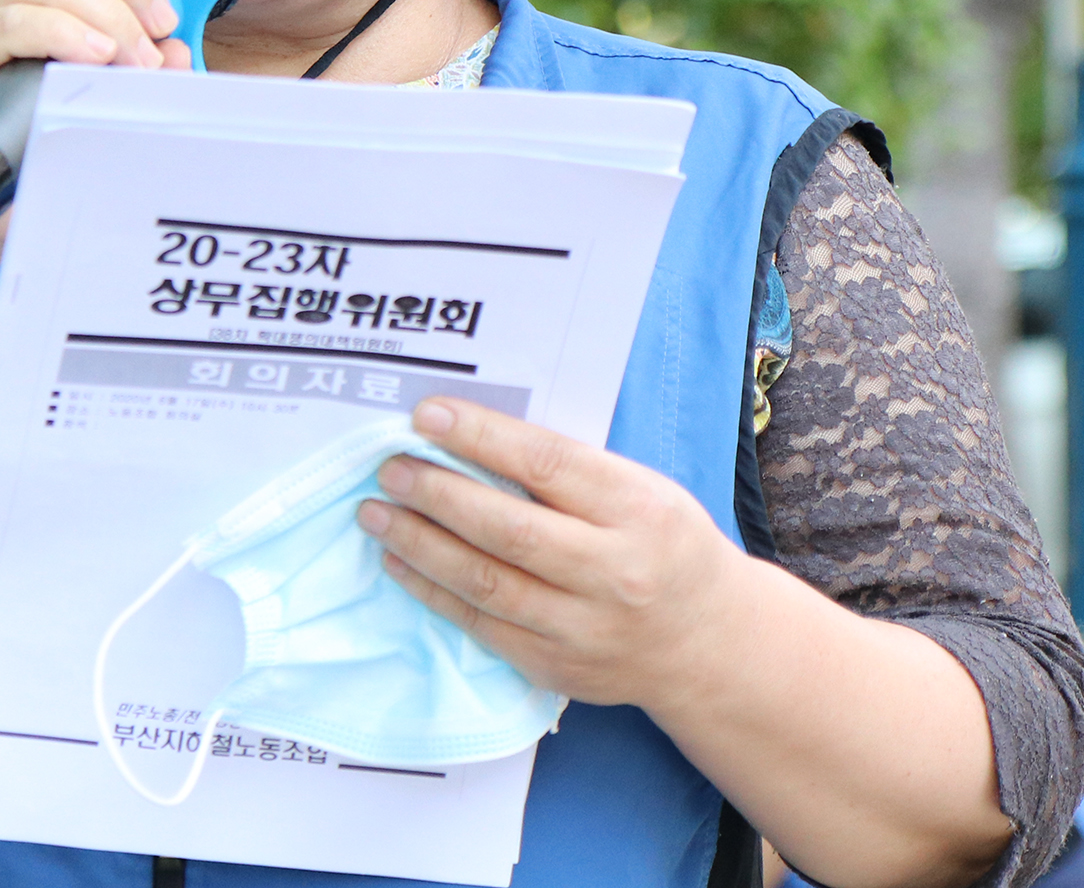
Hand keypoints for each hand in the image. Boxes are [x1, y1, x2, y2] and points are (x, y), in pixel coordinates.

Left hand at [356, 397, 748, 710]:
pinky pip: (481, 626)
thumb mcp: (642, 490)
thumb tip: (473, 439)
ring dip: (420, 544)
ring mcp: (584, 628)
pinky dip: (433, 592)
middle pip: (509, 529)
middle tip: (389, 467)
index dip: (481, 437)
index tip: (427, 416)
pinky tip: (400, 563)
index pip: (549, 465)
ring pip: (486, 583)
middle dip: (437, 494)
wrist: (707, 645)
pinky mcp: (556, 668)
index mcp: (639, 510)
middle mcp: (613, 571)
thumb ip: (571, 471)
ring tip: (376, 513)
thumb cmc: (664, 546)